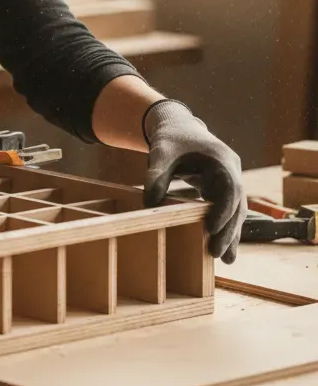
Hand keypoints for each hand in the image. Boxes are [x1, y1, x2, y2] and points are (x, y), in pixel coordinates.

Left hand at [142, 99, 245, 263]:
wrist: (177, 126)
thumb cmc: (171, 138)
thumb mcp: (161, 152)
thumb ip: (156, 176)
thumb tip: (148, 205)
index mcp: (222, 159)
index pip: (229, 188)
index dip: (223, 210)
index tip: (212, 230)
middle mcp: (231, 171)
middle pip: (236, 204)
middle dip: (229, 229)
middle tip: (218, 254)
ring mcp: (230, 180)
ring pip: (235, 211)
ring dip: (231, 234)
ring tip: (226, 259)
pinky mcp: (222, 189)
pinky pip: (227, 211)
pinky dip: (225, 228)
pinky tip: (222, 249)